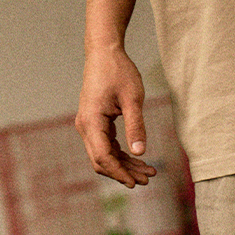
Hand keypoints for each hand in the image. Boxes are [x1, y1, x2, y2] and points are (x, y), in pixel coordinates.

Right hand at [75, 47, 156, 187]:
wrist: (104, 52)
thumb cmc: (119, 71)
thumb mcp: (133, 99)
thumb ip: (136, 126)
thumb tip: (140, 152)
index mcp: (91, 121)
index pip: (103, 157)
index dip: (119, 173)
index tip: (137, 182)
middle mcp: (85, 126)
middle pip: (101, 161)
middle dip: (124, 172)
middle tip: (148, 179)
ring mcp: (88, 125)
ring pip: (105, 156)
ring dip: (125, 166)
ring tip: (149, 172)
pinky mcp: (95, 123)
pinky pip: (107, 146)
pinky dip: (122, 155)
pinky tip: (140, 160)